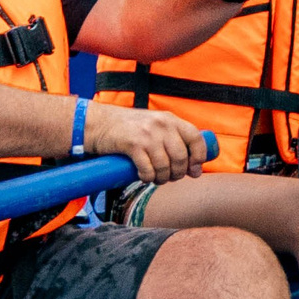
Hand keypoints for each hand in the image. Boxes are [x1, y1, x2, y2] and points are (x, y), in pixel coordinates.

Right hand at [82, 101, 207, 183]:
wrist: (99, 123)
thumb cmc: (129, 128)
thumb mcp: (155, 126)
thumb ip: (174, 140)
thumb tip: (195, 169)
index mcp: (170, 119)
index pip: (196, 138)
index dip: (199, 157)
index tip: (194, 170)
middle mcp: (162, 124)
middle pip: (181, 157)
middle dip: (178, 173)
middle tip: (170, 178)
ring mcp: (147, 134)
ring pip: (165, 166)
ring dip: (162, 179)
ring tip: (156, 179)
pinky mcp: (133, 145)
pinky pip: (148, 170)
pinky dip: (147, 178)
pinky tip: (144, 177)